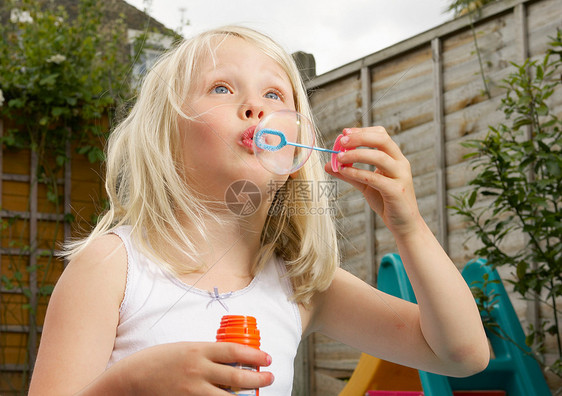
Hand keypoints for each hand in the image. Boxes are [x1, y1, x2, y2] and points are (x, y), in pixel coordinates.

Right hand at [110, 342, 273, 394]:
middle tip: (270, 376)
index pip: (235, 352)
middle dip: (259, 378)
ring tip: (257, 395)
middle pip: (238, 377)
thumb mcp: (184, 349)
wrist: (129, 380)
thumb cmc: (157, 361)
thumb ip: (205, 355)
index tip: (267, 358)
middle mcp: (198, 371)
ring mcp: (192, 391)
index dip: (255, 356)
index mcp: (198, 350)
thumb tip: (230, 361)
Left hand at [325, 127, 421, 236]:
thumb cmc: (386, 202)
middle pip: (382, 140)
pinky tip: (344, 171)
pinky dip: (358, 172)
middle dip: (360, 137)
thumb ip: (349, 174)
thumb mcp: (365, 184)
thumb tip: (328, 165)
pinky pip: (375, 177)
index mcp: (395, 158)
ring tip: (339, 157)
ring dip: (357, 154)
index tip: (345, 133)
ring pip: (379, 157)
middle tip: (342, 140)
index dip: (362, 131)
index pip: (381, 135)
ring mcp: (400, 176)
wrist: (403, 224)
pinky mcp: (397, 191)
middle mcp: (400, 163)